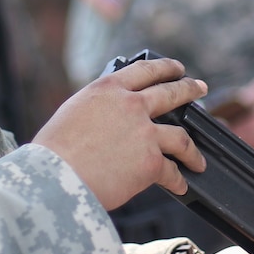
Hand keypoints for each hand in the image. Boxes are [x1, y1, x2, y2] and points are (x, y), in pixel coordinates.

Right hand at [33, 57, 207, 209]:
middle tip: (199, 89)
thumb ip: (99, 108)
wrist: (53, 179)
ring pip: (182, 136)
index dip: (165, 67)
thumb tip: (111, 119)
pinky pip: (172, 171)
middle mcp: (130, 105)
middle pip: (171, 93)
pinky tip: (181, 186)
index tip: (176, 68)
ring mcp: (144, 133)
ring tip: (198, 157)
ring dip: (193, 149)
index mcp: (108, 89)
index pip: (145, 70)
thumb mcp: (73, 112)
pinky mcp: (151, 162)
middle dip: (190, 90)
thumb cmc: (53, 152)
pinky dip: (178, 180)